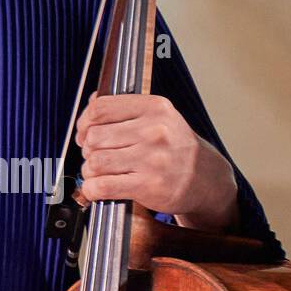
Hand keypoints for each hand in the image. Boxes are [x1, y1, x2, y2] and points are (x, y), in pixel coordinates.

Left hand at [75, 93, 239, 232]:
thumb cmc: (175, 147)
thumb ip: (124, 108)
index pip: (100, 108)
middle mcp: (155, 131)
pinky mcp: (149, 186)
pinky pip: (103, 186)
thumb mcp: (158, 117)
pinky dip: (92, 189)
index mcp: (155, 108)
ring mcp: (153, 159)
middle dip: (88, 149)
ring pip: (96, 161)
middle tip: (96, 156)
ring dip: (90, 170)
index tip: (84, 133)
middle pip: (95, 136)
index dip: (84, 122)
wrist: (207, 179)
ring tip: (99, 173)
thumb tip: (91, 101)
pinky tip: (97, 188)